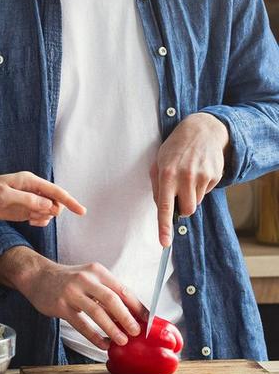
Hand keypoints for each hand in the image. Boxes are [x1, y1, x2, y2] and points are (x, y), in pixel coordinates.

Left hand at [0, 171, 86, 225]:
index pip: (55, 191)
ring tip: (28, 217)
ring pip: (49, 211)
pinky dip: (39, 221)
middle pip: (55, 202)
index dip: (69, 201)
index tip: (81, 211)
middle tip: (34, 215)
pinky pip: (41, 217)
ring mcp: (30, 200)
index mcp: (30, 181)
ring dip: (43, 217)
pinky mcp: (25, 210)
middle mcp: (33, 190)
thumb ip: (27, 200)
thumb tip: (48, 205)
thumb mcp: (4, 196)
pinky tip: (30, 221)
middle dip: (51, 211)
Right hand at [0, 248, 144, 349]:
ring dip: (111, 329)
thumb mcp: (89, 278)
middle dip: (126, 318)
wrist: (37, 276)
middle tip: (136, 332)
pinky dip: (93, 336)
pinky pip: (80, 324)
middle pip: (111, 299)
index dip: (137, 306)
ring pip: (96, 312)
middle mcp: (85, 279)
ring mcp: (71, 292)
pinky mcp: (60, 305)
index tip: (148, 321)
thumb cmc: (68, 280)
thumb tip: (131, 315)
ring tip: (121, 341)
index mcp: (97, 271)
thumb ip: (107, 292)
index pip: (122, 290)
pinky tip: (102, 344)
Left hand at [151, 112, 228, 244]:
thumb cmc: (174, 149)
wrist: (200, 131)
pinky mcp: (214, 176)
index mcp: (166, 175)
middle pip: (187, 210)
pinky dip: (201, 187)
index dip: (164, 226)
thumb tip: (163, 209)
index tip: (164, 242)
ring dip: (191, 195)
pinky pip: (207, 192)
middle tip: (179, 193)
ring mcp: (202, 176)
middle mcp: (185, 177)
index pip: (165, 207)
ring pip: (197, 202)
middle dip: (183, 208)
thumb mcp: (158, 164)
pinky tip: (198, 171)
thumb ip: (157, 187)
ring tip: (188, 176)